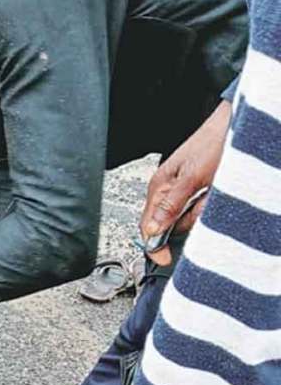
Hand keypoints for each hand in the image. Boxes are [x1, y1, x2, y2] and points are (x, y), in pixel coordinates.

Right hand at [140, 100, 229, 265]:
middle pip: (173, 224)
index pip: (147, 225)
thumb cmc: (213, 144)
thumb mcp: (191, 177)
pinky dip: (212, 205)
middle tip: (203, 204)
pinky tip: (218, 191)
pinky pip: (203, 209)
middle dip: (190, 221)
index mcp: (159, 187)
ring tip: (214, 191)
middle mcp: (169, 191)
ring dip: (204, 211)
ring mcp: (184, 191)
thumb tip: (152, 229)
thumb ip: (170, 204)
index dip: (155, 244)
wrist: (237, 126)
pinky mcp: (199, 190)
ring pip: (191, 218)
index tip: (165, 258)